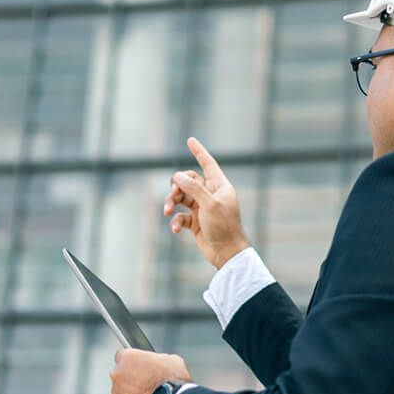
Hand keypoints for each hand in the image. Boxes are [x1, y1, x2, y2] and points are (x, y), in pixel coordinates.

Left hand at [109, 349, 192, 393]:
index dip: (133, 362)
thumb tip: (158, 364)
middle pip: (120, 375)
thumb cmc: (171, 379)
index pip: (122, 356)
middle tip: (146, 383)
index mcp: (127, 358)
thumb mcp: (169, 359)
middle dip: (130, 378)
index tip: (140, 367)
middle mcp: (117, 374)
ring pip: (121, 392)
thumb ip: (156, 360)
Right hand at [164, 136, 250, 268]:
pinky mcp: (195, 222)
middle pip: (189, 181)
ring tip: (166, 211)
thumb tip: (177, 176)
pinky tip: (175, 229)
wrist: (226, 253)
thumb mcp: (209, 205)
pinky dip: (175, 220)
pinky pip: (180, 215)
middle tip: (173, 195)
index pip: (208, 164)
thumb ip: (194, 188)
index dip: (199, 152)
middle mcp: (211, 195)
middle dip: (177, 186)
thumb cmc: (224, 227)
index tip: (190, 140)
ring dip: (171, 202)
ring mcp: (202, 208)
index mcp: (220, 187)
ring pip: (181, 197)